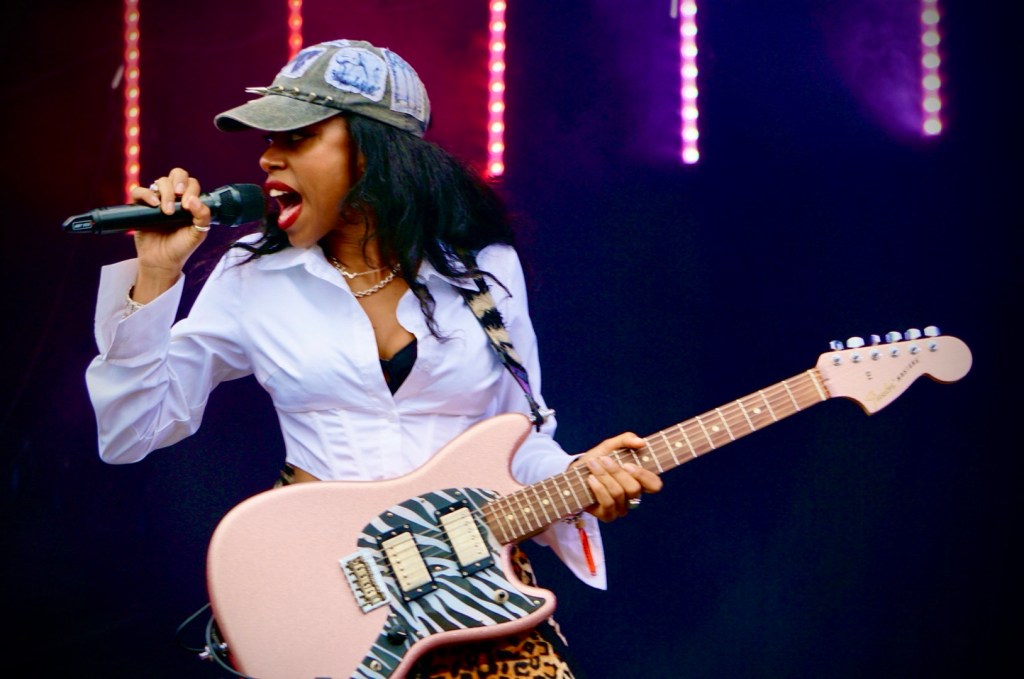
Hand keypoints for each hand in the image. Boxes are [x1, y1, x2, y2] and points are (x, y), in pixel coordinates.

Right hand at [128, 168, 211, 302]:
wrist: (162, 261)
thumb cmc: (181, 246)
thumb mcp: (198, 233)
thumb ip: (202, 216)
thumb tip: (193, 200)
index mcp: (189, 201)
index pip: (192, 184)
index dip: (191, 189)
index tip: (188, 206)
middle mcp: (174, 198)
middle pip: (177, 174)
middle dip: (179, 181)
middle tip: (179, 195)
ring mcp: (157, 200)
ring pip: (160, 181)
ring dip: (165, 193)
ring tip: (166, 211)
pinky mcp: (141, 207)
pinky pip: (139, 192)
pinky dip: (146, 194)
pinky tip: (154, 204)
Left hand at [575, 432, 662, 521]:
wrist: (574, 473)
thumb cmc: (597, 460)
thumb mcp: (610, 446)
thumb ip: (626, 440)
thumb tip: (641, 442)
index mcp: (639, 481)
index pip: (654, 485)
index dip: (643, 476)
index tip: (628, 464)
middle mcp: (633, 497)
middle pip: (634, 489)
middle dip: (616, 472)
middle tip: (604, 460)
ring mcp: (621, 508)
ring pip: (618, 494)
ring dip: (604, 476)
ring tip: (593, 464)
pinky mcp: (608, 516)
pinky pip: (608, 503)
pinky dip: (598, 488)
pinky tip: (590, 479)